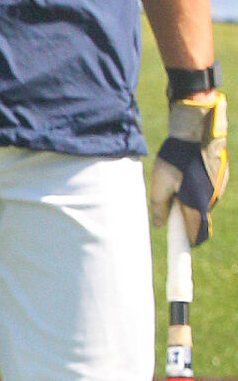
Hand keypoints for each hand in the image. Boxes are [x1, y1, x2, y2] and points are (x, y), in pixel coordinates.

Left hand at [151, 87, 227, 245]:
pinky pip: (207, 190)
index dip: (187, 242)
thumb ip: (159, 206)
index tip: (179, 248)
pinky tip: (186, 173)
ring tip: (176, 183)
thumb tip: (159, 224)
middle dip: (185, 218)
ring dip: (190, 201)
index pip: (196, 235)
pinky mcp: (220, 177)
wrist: (196, 131)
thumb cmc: (175, 157)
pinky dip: (196, 188)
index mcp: (198, 205)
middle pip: (199, 220)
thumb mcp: (159, 182)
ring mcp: (218, 189)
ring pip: (202, 204)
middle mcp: (212, 200)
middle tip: (169, 208)